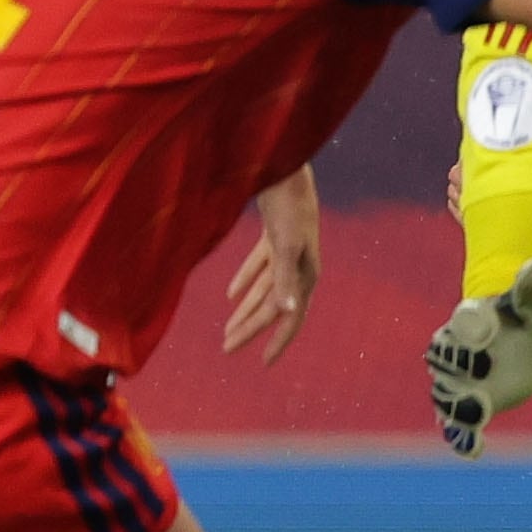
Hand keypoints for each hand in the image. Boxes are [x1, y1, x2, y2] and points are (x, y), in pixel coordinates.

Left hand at [221, 169, 322, 362]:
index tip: (263, 364)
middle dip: (251, 328)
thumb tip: (288, 311)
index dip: (277, 341)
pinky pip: (259, 266)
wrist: (285, 168)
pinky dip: (245, 280)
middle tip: (227, 348)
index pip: (291, 317)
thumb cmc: (288, 206)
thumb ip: (285, 277)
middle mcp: (299, 267)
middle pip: (272, 306)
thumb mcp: (286, 244)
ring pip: (264, 289)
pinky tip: (230, 293)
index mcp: (305, 274)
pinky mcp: (274, 236)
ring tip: (226, 329)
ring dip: (246, 308)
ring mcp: (287, 252)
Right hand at [428, 255, 531, 458]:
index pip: (454, 330)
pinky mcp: (467, 407)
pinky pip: (457, 426)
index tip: (482, 338)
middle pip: (444, 365)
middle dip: (459, 372)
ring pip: (445, 394)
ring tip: (476, 410)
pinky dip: (461, 438)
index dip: (463, 335)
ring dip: (456, 403)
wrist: (525, 347)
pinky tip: (474, 449)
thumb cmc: (527, 321)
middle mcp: (453, 353)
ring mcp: (457, 381)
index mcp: (466, 323)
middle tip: (478, 380)